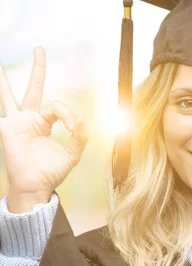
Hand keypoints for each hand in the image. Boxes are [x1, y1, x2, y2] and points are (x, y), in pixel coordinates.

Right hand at [0, 47, 88, 212]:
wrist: (37, 187)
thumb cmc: (52, 171)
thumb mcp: (72, 153)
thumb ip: (80, 136)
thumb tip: (82, 120)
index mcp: (46, 123)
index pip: (58, 107)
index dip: (68, 115)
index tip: (72, 128)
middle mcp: (30, 119)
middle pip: (34, 88)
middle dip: (38, 69)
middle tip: (40, 49)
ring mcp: (16, 123)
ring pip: (9, 96)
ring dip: (3, 81)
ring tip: (0, 64)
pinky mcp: (7, 130)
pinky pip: (1, 112)